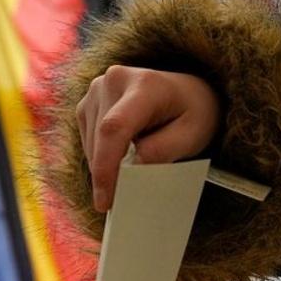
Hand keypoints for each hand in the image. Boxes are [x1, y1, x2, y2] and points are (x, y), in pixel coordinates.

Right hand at [75, 65, 219, 211]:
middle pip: (99, 138)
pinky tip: (123, 154)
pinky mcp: (89, 102)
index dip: (105, 167)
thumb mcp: (191, 136)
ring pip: (90, 142)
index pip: (114, 128)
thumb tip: (129, 169)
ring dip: (106, 165)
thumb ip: (162, 151)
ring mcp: (98, 88)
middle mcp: (115, 80)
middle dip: (108, 174)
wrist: (187, 92)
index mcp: (145, 84)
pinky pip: (88, 139)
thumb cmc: (193, 113)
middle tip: (126, 197)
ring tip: (134, 165)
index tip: (105, 201)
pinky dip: (102, 156)